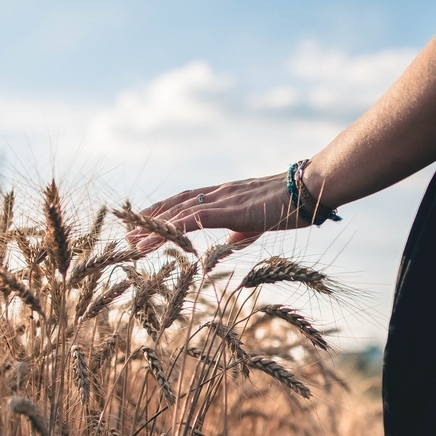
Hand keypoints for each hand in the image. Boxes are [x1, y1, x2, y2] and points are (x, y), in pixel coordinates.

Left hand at [126, 173, 310, 253]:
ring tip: (134, 243)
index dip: (162, 211)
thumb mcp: (259, 222)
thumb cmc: (290, 205)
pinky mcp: (231, 209)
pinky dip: (176, 228)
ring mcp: (223, 199)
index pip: (185, 201)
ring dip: (154, 228)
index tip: (142, 224)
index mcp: (224, 196)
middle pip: (174, 204)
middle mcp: (218, 193)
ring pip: (179, 212)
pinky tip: (162, 239)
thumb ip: (240, 232)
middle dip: (148, 221)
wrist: (309, 190)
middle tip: (126, 236)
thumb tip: (227, 246)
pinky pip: (196, 219)